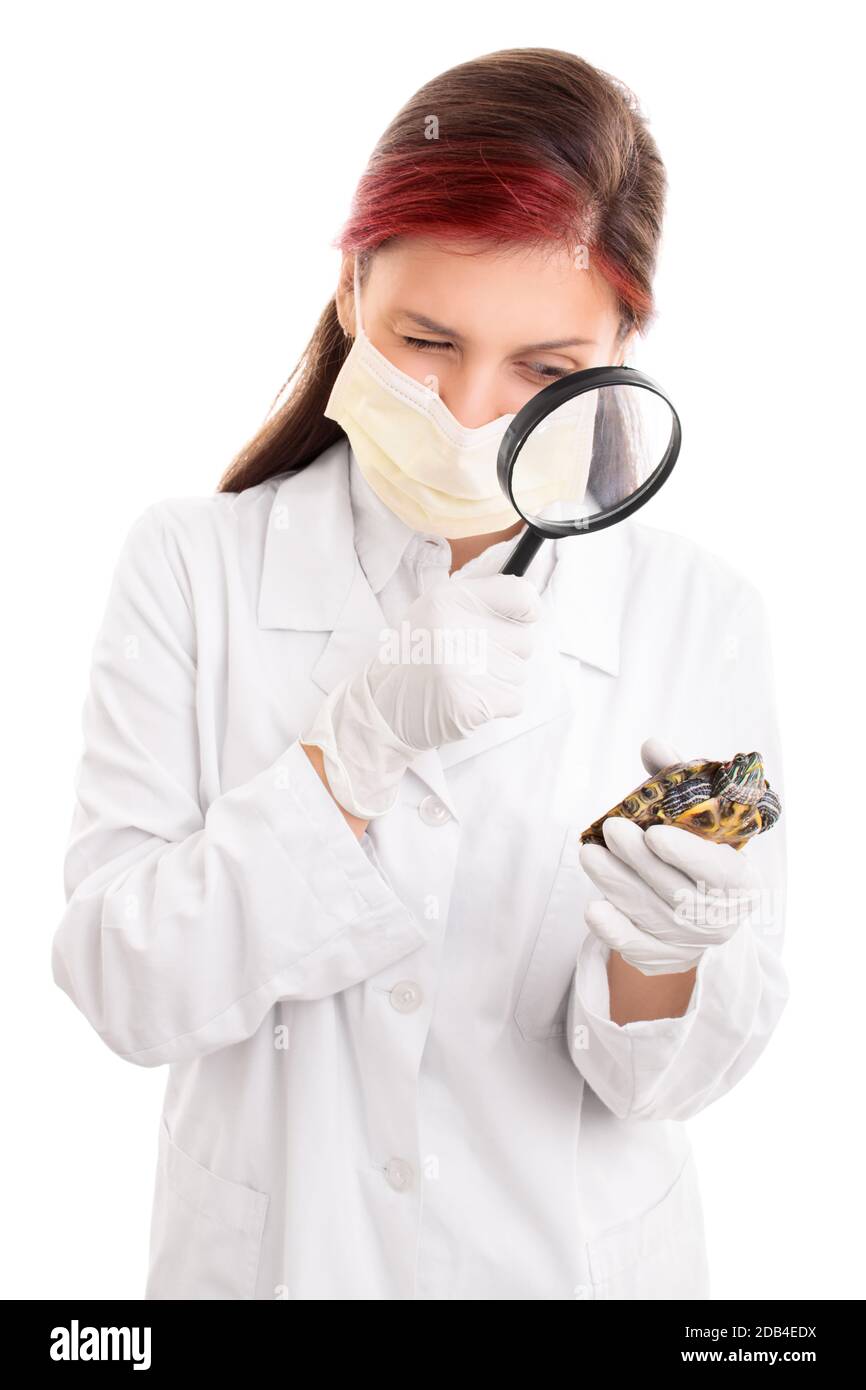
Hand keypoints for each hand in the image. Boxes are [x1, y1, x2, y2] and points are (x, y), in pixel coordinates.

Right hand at [301, 573, 542, 818]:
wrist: (381, 706)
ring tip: (465, 681)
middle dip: (506, 653)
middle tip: (471, 660)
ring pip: (520, 673)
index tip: (515, 623)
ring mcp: (463, 668)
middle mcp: (455, 629)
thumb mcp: (437, 612)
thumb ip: (479, 601)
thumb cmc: (417, 656)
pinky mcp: (471, 704)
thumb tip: (532, 602)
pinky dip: (498, 705)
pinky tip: (468, 699)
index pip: (521, 596)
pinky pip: (515, 700)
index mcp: (447, 598)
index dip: (527, 612)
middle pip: (524, 640)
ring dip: (500, 681)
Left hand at [578, 737, 763, 975]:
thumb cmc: (699, 851)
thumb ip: (679, 783)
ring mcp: (691, 943)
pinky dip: (614, 931)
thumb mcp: (700, 820)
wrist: (700, 909)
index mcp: (741, 881)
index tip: (654, 833)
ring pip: (650, 915)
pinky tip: (593, 909)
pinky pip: (636, 948)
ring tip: (589, 853)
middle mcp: (721, 918)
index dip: (688, 855)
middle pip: (677, 893)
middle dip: (640, 862)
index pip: (719, 873)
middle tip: (611, 830)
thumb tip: (653, 747)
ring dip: (616, 884)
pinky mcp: (661, 958)